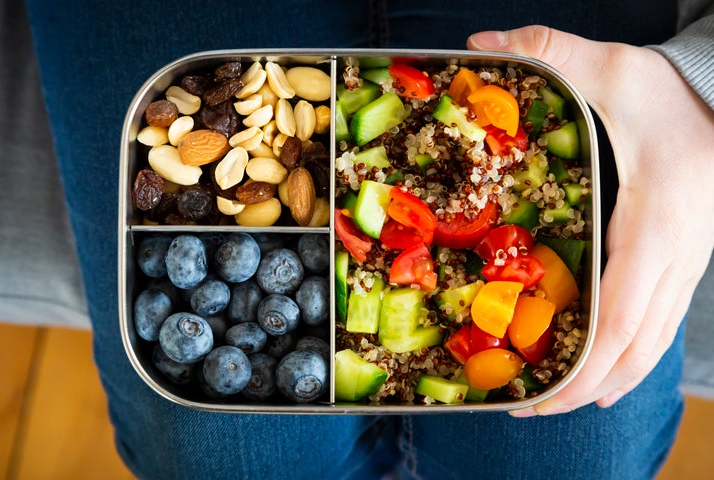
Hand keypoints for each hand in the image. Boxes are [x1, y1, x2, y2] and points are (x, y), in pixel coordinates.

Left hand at [467, 26, 713, 414]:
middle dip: (584, 389)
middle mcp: (676, 260)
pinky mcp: (680, 263)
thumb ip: (551, 51)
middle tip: (530, 410)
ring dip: (608, 379)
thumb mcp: (613, 67)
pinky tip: (603, 365)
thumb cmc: (672, 92)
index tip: (544, 399)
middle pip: (635, 349)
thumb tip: (480, 42)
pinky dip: (629, 353)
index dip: (584, 370)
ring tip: (559, 400)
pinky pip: (657, 323)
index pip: (622, 321)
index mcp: (657, 229)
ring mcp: (685, 266)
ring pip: (652, 344)